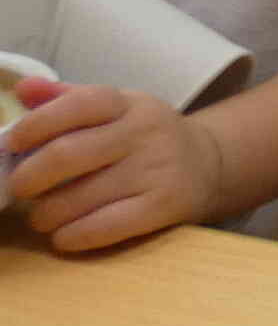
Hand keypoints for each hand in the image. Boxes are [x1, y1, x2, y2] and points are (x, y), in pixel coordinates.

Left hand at [5, 79, 226, 249]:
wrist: (210, 164)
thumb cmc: (146, 137)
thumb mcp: (117, 108)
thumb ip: (68, 99)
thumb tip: (22, 89)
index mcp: (128, 104)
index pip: (78, 104)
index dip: (36, 124)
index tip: (13, 144)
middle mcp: (145, 132)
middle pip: (69, 154)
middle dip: (29, 178)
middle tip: (19, 189)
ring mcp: (158, 169)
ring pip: (81, 197)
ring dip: (46, 214)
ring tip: (42, 216)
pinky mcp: (165, 205)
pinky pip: (107, 226)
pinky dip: (74, 236)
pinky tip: (65, 236)